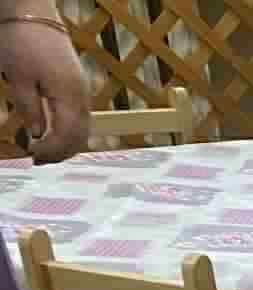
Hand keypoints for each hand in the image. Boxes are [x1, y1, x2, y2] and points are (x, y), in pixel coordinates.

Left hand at [0, 17, 88, 162]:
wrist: (33, 14)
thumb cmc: (22, 41)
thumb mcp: (18, 78)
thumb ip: (29, 109)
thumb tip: (36, 134)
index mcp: (69, 95)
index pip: (67, 135)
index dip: (51, 150)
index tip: (33, 156)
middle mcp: (82, 96)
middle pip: (80, 136)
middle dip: (61, 152)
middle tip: (38, 160)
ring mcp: (83, 91)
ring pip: (83, 129)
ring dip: (66, 143)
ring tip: (45, 150)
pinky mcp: (78, 86)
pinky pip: (80, 118)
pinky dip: (69, 131)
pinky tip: (53, 132)